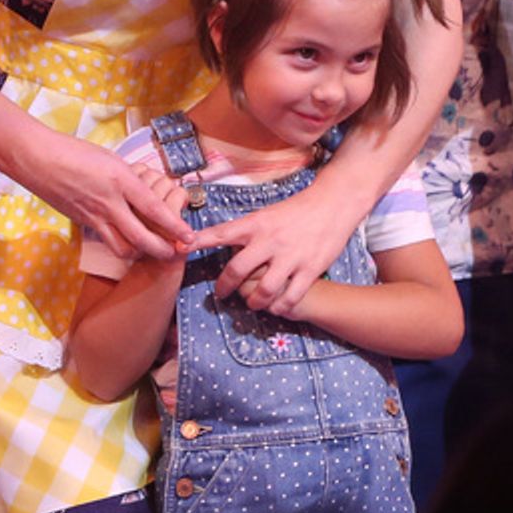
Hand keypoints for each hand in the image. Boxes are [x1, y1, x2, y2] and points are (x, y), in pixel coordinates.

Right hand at [30, 133, 191, 261]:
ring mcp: (94, 216)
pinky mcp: (82, 222)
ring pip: (123, 248)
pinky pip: (106, 240)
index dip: (175, 226)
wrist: (37, 158)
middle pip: (141, 238)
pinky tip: (125, 239)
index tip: (189, 237)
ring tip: (151, 249)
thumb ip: (128, 178)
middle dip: (162, 250)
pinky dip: (120, 244)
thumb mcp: (110, 158)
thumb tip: (143, 191)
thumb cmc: (73, 151)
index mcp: (120, 180)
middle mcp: (110, 202)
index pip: (154, 209)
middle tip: (176, 253)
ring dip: (140, 252)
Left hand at [184, 176, 350, 313]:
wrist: (332, 204)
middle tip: (220, 294)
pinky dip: (279, 307)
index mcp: (255, 224)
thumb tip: (222, 245)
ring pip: (263, 291)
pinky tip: (276, 307)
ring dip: (252, 302)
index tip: (180, 249)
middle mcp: (269, 241)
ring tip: (251, 303)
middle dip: (224, 287)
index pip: (220, 233)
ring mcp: (290, 257)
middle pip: (237, 271)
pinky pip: (290, 298)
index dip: (198, 242)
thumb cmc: (295, 210)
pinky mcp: (309, 270)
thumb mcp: (266, 215)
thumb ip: (246, 232)